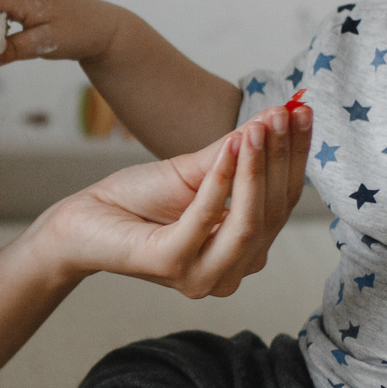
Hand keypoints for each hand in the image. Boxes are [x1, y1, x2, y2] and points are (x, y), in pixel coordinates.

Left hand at [36, 108, 309, 298]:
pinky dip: (222, 180)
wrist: (83, 218)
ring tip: (260, 126)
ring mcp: (202, 276)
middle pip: (273, 212)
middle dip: (281, 158)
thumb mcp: (197, 170)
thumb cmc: (140, 198)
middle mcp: (230, 272)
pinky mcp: (172, 265)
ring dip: (257, 168)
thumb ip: (239, 150)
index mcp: (244, 252)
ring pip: (250, 222)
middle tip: (284, 113)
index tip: (302, 111)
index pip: (283, 202)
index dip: (295, 156)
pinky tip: (230, 146)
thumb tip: (281, 114)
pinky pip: (208, 218)